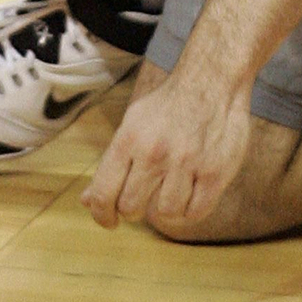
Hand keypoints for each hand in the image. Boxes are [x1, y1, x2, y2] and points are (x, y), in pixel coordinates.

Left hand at [81, 64, 251, 231]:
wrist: (211, 80)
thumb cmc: (167, 108)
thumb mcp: (132, 126)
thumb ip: (110, 166)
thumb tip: (87, 202)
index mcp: (129, 139)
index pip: (104, 194)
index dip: (102, 215)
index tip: (110, 221)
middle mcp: (154, 152)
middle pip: (132, 208)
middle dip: (136, 208)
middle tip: (146, 195)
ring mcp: (185, 163)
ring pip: (165, 214)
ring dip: (166, 207)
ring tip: (173, 188)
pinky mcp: (214, 172)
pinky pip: (195, 212)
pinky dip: (191, 208)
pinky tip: (192, 191)